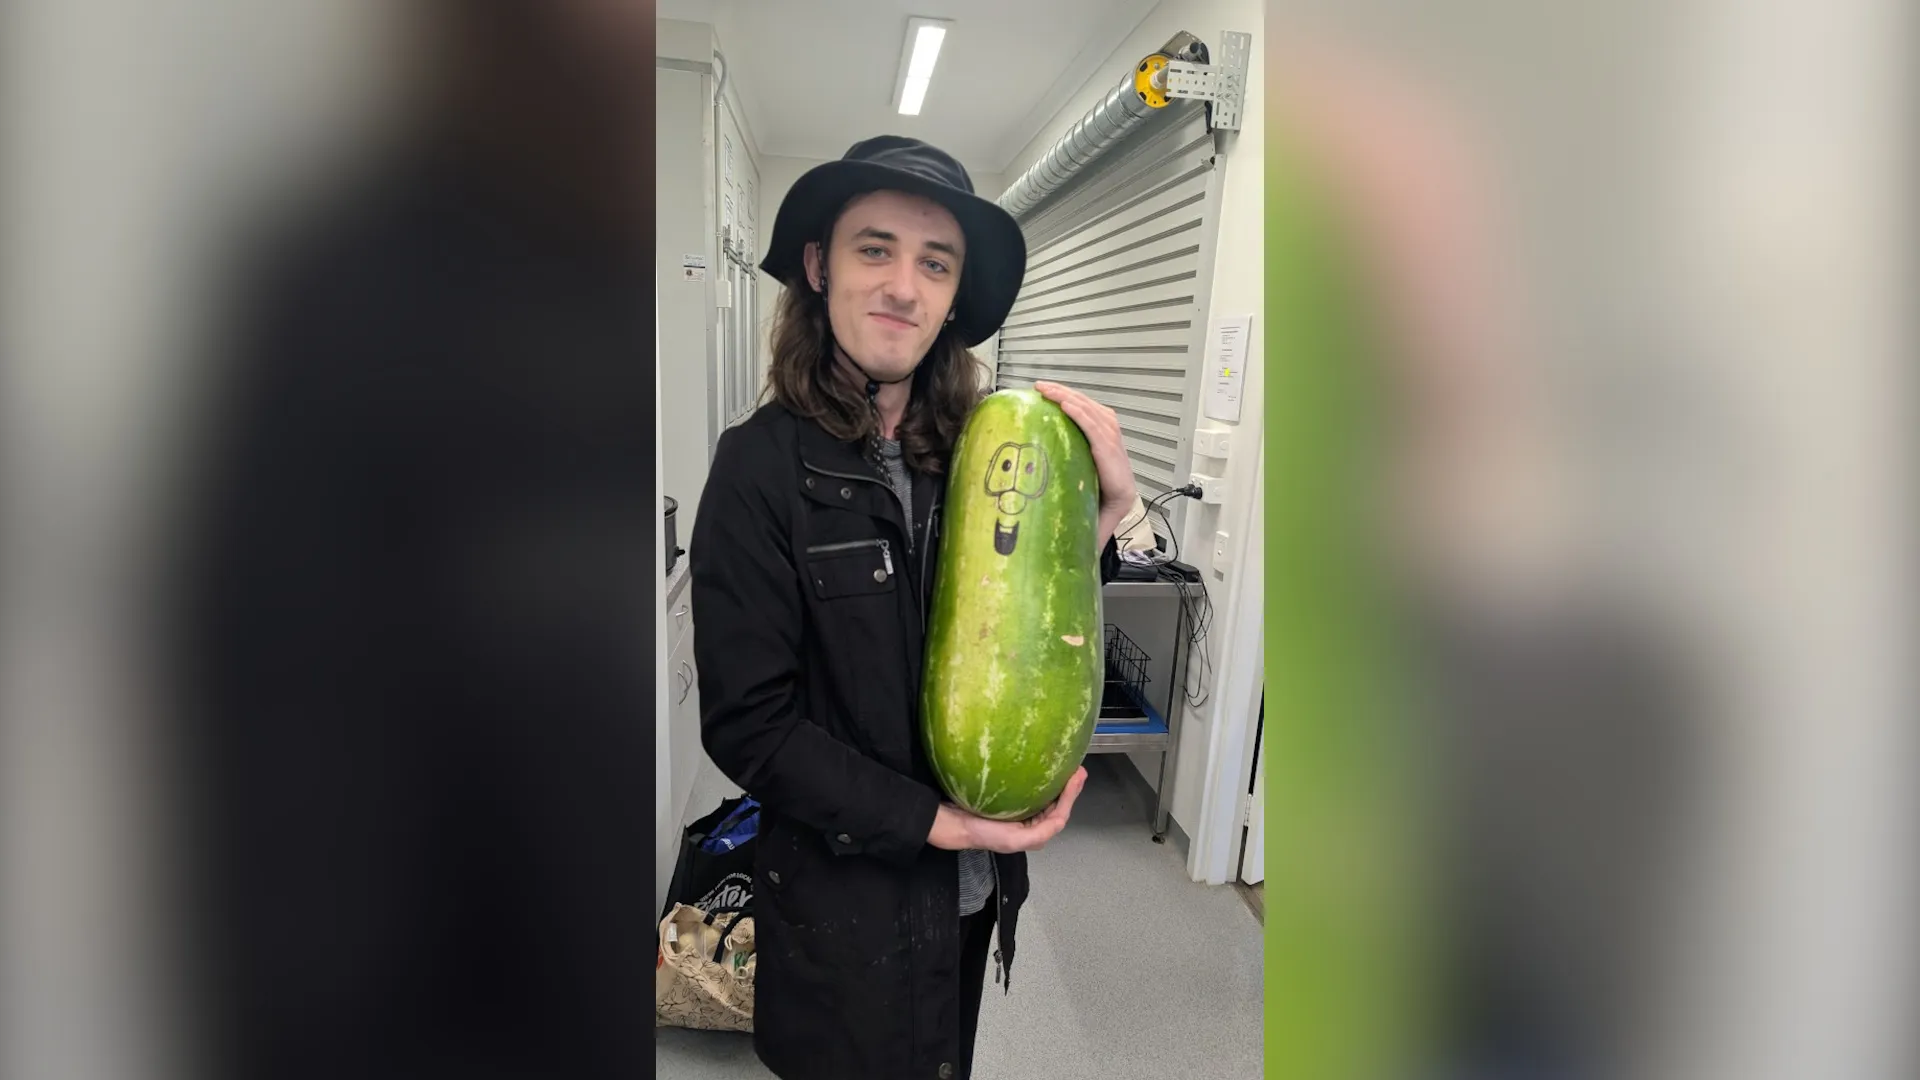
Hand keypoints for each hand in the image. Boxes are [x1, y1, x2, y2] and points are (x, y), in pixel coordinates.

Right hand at [927, 766, 1087, 853]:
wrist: (956, 823)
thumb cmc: (984, 833)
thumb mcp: (1016, 839)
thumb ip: (1041, 833)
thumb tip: (1061, 818)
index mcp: (1035, 833)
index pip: (1060, 813)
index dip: (1071, 795)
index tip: (1077, 775)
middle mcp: (1032, 822)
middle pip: (1057, 803)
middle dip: (1069, 787)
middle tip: (1077, 768)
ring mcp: (1022, 810)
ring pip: (1047, 795)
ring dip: (1058, 782)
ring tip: (1067, 766)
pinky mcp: (1013, 799)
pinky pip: (1033, 788)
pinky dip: (1042, 779)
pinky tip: (1044, 768)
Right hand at [1033, 382, 1136, 549]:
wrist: (1111, 546)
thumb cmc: (1093, 541)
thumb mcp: (1085, 539)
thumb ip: (1077, 535)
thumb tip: (1053, 534)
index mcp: (1119, 488)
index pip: (1105, 446)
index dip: (1087, 422)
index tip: (1065, 405)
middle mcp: (1122, 469)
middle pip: (1105, 424)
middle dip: (1076, 402)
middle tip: (1045, 390)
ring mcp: (1119, 459)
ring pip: (1104, 418)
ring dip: (1076, 399)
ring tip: (1048, 389)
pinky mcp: (1111, 453)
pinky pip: (1101, 422)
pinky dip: (1082, 408)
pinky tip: (1061, 400)